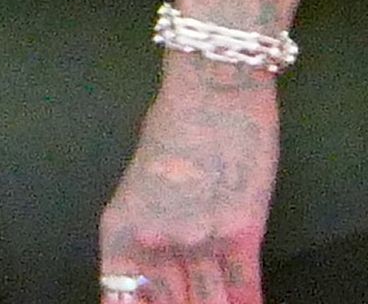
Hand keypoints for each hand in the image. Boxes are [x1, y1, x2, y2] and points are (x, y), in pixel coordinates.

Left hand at [97, 60, 278, 303]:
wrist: (213, 84)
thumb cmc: (174, 121)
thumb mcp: (143, 180)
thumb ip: (148, 229)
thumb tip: (160, 269)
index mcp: (122, 228)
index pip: (122, 300)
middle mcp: (156, 242)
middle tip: (192, 301)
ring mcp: (200, 240)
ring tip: (214, 302)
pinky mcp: (242, 233)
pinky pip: (245, 292)